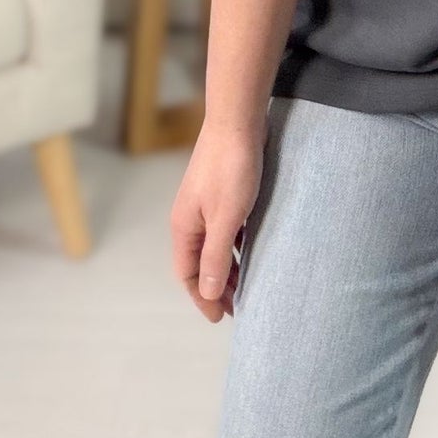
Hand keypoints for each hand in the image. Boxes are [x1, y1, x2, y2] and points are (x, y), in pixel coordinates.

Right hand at [170, 118, 266, 322]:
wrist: (238, 119)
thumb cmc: (232, 167)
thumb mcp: (226, 218)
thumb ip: (215, 255)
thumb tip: (207, 291)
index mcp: (185, 227)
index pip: (188, 274)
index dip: (202, 298)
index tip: (220, 318)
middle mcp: (190, 217)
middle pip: (200, 263)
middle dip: (216, 287)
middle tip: (238, 307)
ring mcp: (205, 203)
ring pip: (214, 246)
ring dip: (227, 267)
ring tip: (247, 285)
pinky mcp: (222, 191)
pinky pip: (226, 228)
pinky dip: (236, 245)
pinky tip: (252, 251)